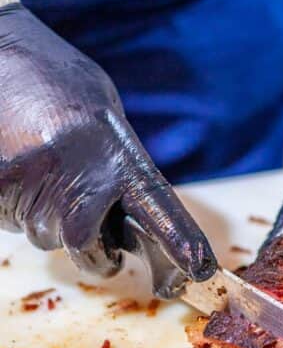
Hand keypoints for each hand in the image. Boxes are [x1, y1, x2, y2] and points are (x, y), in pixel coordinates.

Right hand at [0, 4, 215, 296]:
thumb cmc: (50, 76)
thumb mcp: (102, 112)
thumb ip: (119, 164)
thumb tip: (135, 219)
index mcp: (111, 147)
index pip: (156, 206)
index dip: (179, 242)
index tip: (199, 271)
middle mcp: (73, 169)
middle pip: (83, 243)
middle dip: (92, 252)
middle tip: (100, 246)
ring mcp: (28, 180)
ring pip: (43, 235)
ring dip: (46, 218)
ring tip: (38, 167)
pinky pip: (9, 222)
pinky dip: (14, 207)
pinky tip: (15, 164)